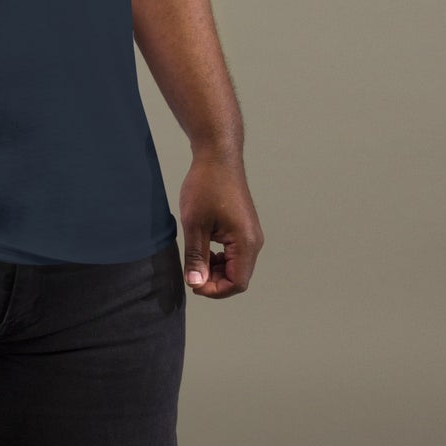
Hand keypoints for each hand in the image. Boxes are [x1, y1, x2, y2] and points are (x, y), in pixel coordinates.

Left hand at [179, 149, 263, 297]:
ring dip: (215, 269)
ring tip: (195, 258)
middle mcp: (254, 242)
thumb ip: (196, 256)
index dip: (214, 289)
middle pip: (237, 277)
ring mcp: (251, 234)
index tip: (192, 282)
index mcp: (246, 243)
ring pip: (236, 266)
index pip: (236, 283)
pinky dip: (219, 257)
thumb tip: (195, 283)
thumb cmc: (206, 186)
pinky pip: (235, 253)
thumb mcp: (194, 224)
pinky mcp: (244, 228)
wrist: (217, 156)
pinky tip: (203, 247)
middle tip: (191, 271)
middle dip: (214, 280)